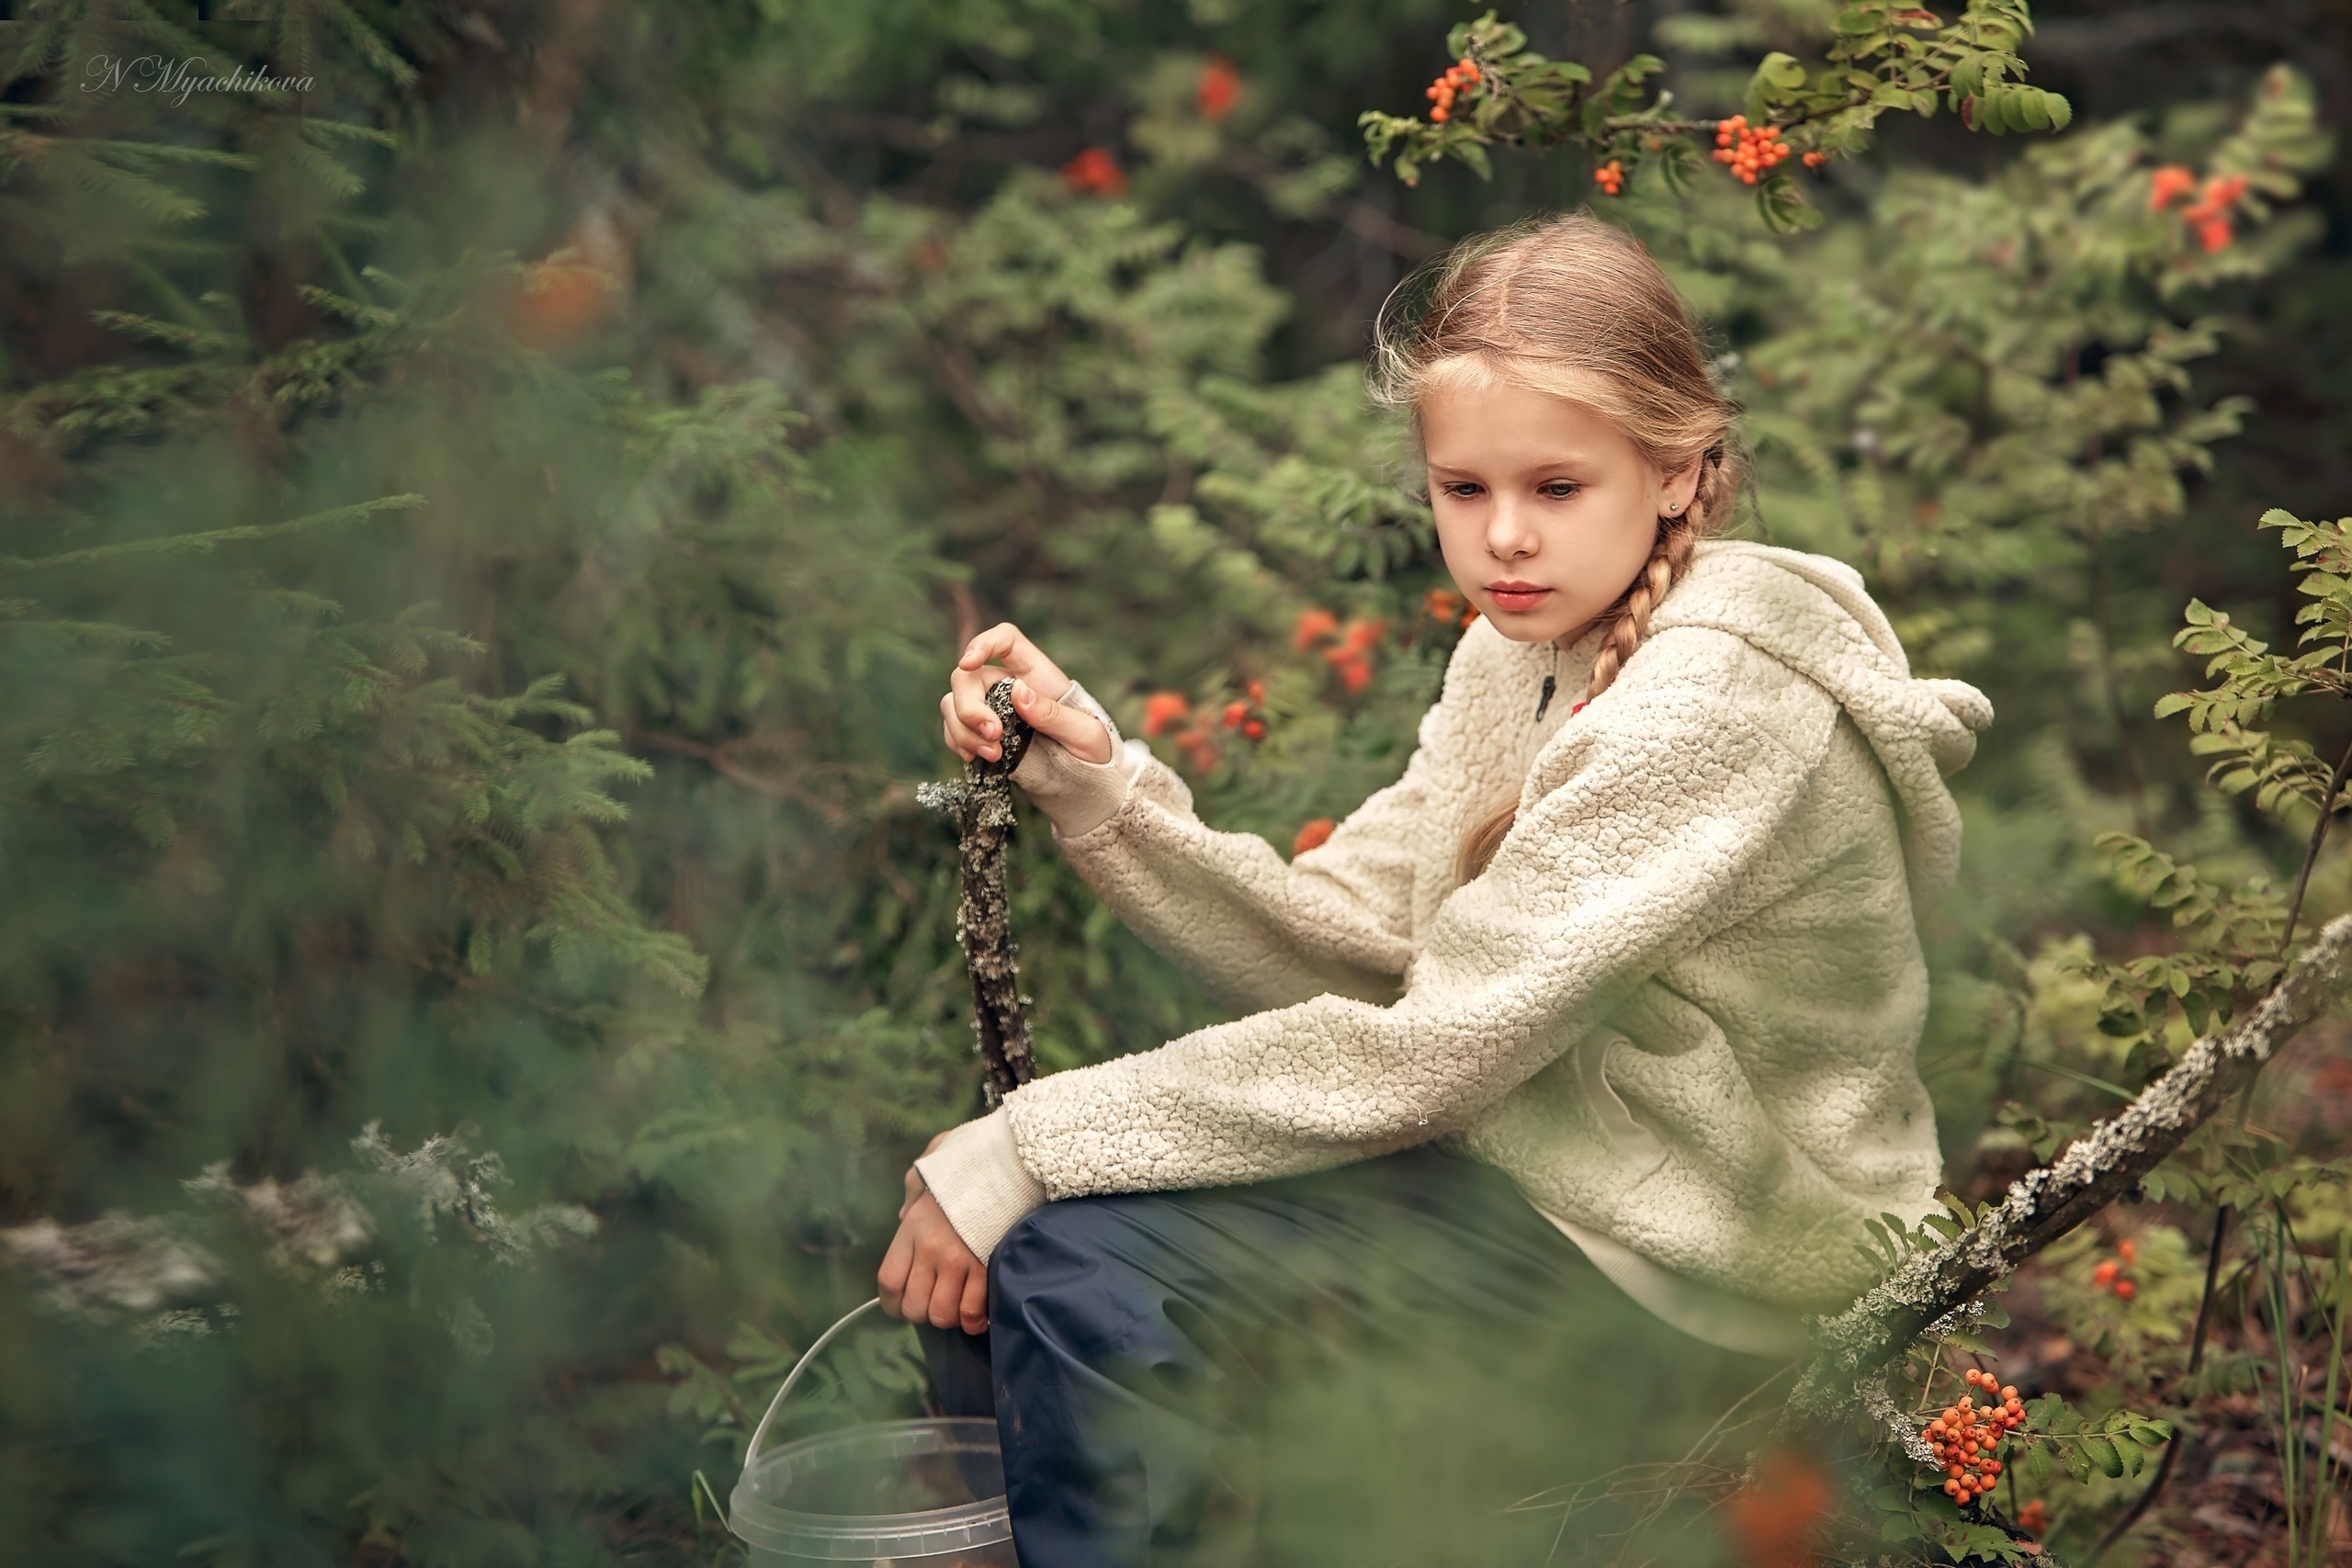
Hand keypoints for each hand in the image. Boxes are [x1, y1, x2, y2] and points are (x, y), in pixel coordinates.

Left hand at [878, 1171, 989, 1334]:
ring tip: (957, 1305)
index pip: (889, 1281)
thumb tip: (903, 1213)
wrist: (1009, 1163)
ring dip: (949, 1318)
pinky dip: (973, 1321)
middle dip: (922, 1313)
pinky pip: (972, 1312)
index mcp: (912, 1227)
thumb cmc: (966, 1167)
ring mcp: (959, 1261)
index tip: (902, 1305)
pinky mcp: (986, 1268)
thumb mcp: (927, 1172)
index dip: (893, 1304)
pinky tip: (977, 1314)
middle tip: (935, 1302)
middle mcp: (931, 1249)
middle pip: (914, 1306)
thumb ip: (911, 1194)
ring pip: (942, 1315)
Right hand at [941, 622, 1113, 765]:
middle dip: (970, 707)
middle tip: (993, 736)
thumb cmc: (1094, 750)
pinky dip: (958, 743)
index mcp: (1037, 673)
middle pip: (967, 676)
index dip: (982, 643)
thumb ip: (1053, 714)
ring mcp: (991, 708)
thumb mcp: (1085, 734)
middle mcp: (1008, 684)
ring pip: (953, 703)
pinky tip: (976, 758)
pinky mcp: (982, 734)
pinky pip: (954, 729)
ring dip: (963, 730)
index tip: (968, 663)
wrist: (1087, 780)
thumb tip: (1018, 692)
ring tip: (992, 755)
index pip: (1005, 640)